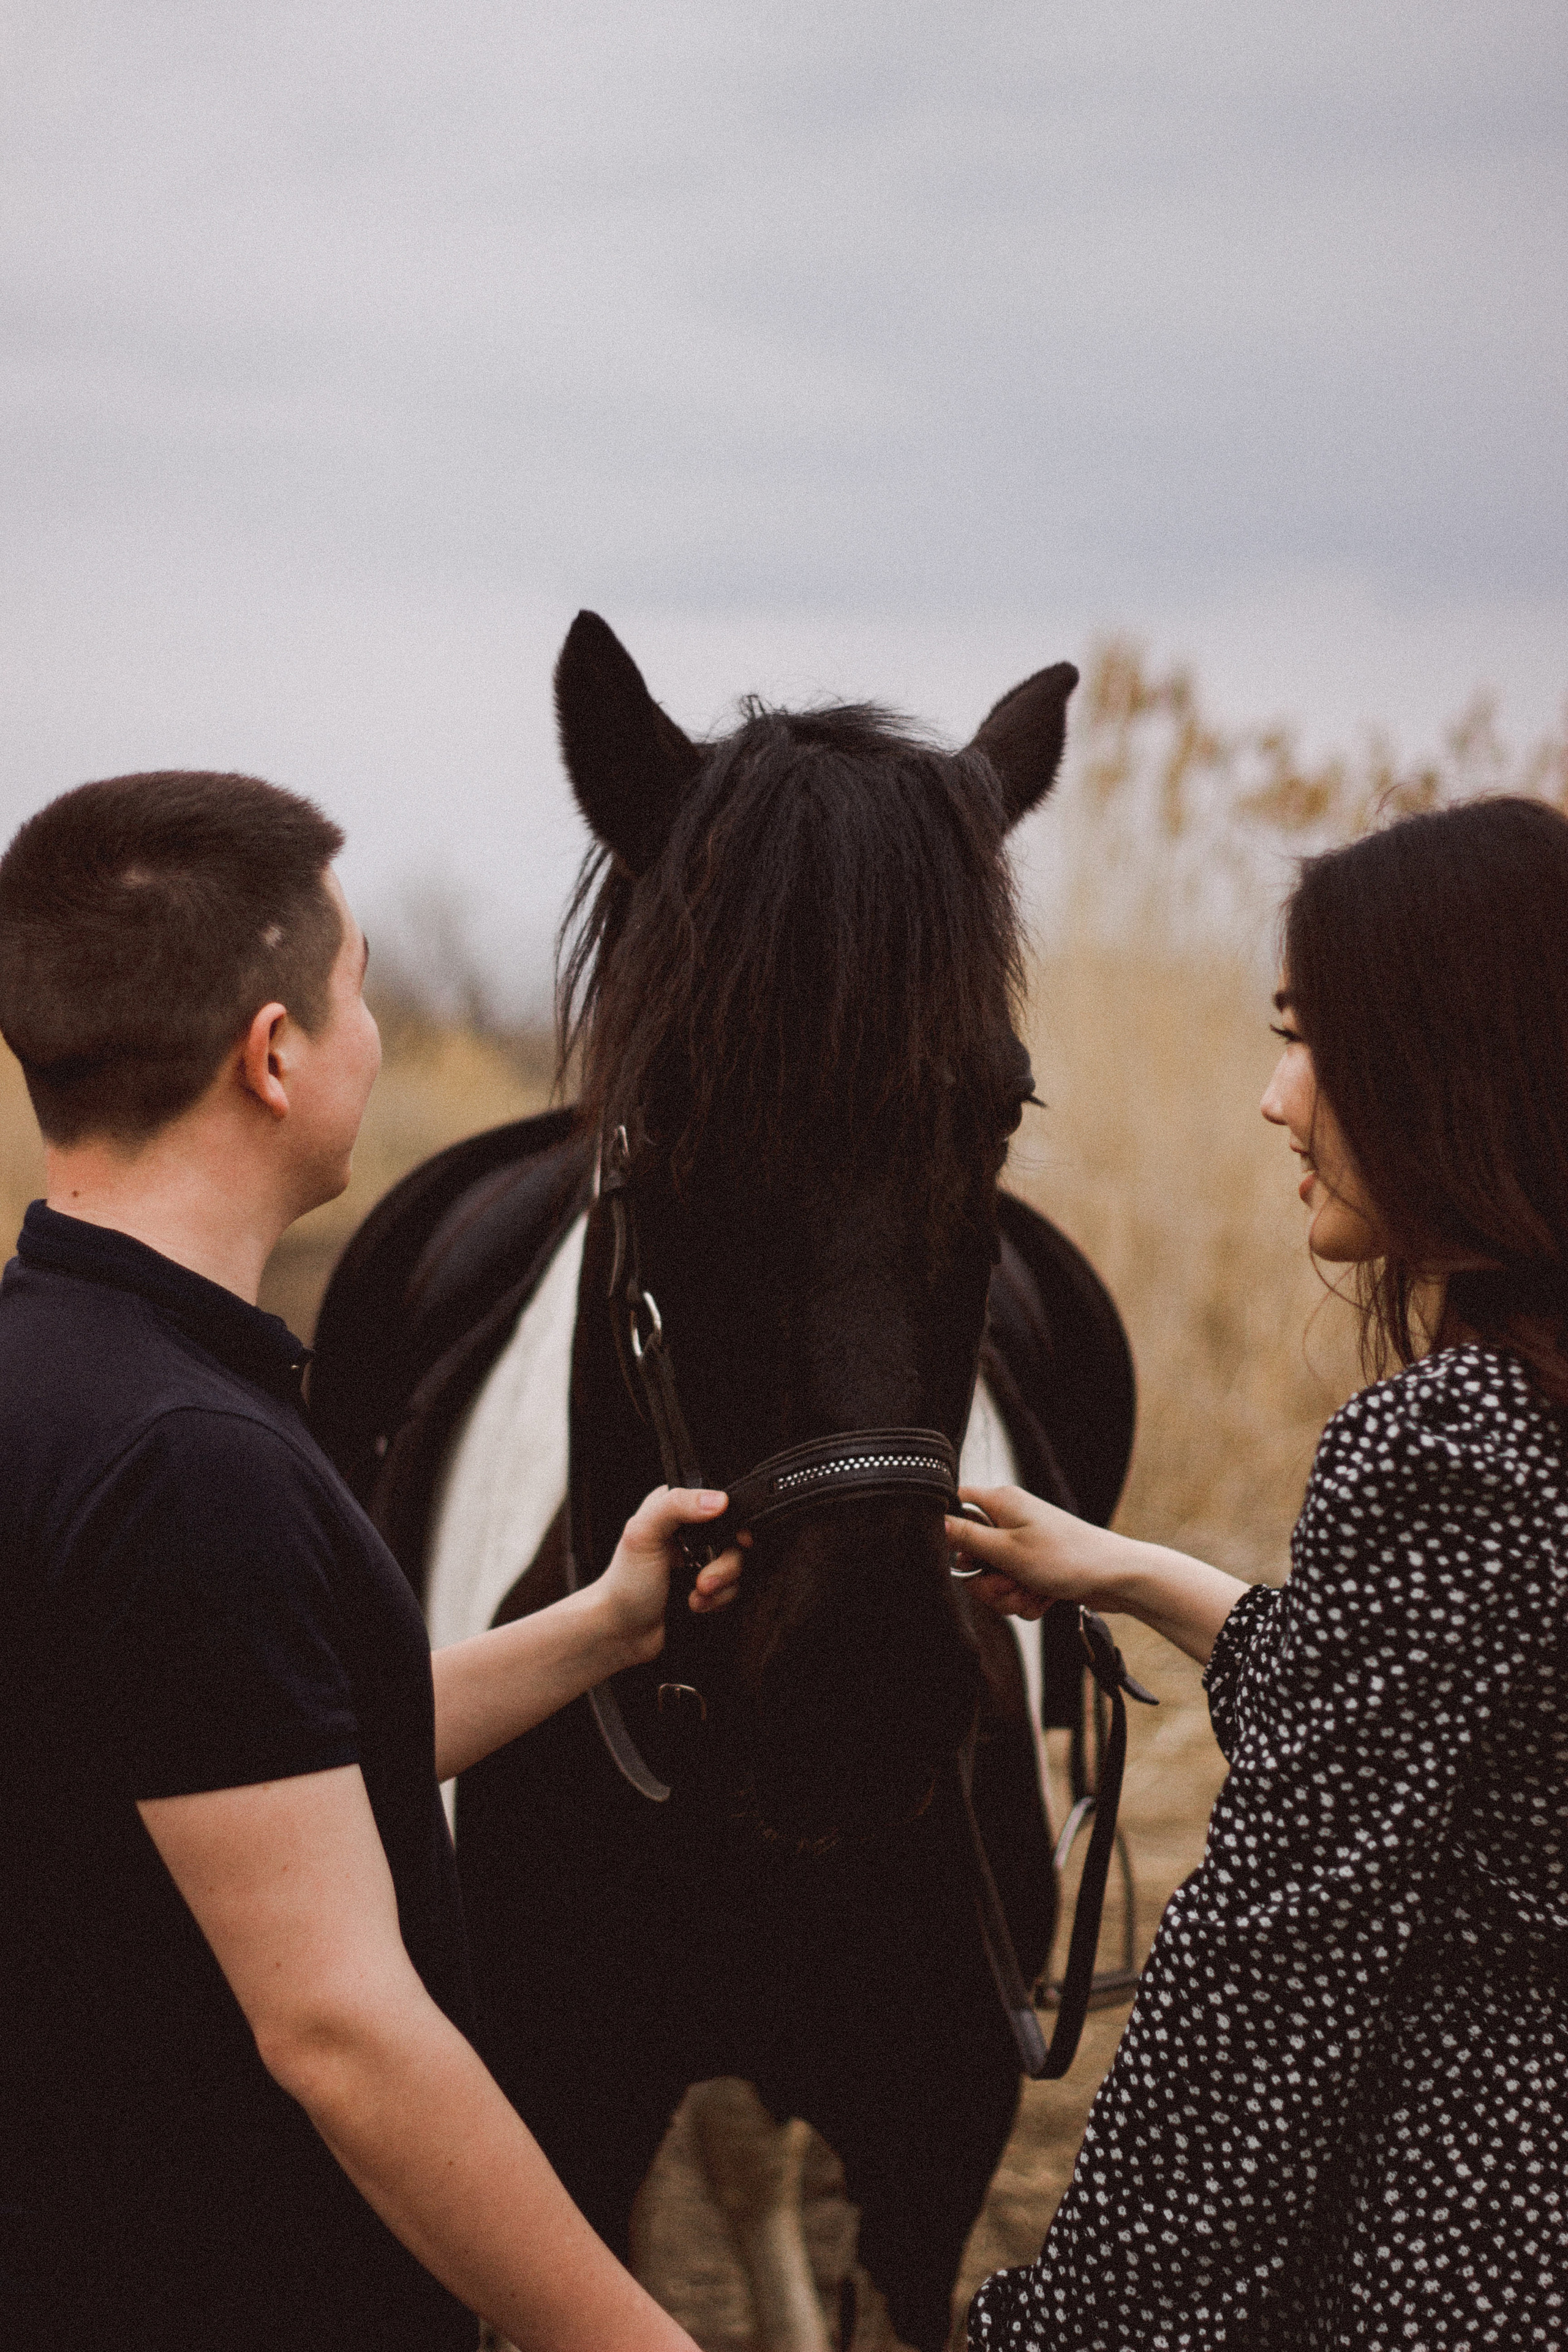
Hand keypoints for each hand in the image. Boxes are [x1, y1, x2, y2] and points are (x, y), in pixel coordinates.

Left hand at [597, 1486, 744, 1664]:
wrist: (621, 1632)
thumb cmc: (624, 1583)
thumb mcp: (644, 1534)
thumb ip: (676, 1506)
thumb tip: (719, 1499)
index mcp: (674, 1508)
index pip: (719, 1502)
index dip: (733, 1521)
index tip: (738, 1540)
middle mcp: (690, 1531)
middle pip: (735, 1538)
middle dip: (725, 1564)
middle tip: (704, 1580)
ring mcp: (700, 1560)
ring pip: (737, 1565)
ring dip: (722, 1586)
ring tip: (697, 1595)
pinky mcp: (707, 1586)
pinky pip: (733, 1588)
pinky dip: (719, 1600)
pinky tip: (696, 1604)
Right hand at [944, 1483, 1126, 1620]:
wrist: (1118, 1579)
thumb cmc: (1067, 1558)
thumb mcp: (1007, 1550)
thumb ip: (966, 1538)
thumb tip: (932, 1521)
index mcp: (1000, 1503)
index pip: (956, 1504)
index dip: (950, 1531)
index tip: (962, 1556)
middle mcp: (1010, 1521)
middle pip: (971, 1554)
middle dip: (986, 1580)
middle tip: (1007, 1582)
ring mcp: (1024, 1546)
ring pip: (992, 1578)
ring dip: (1008, 1595)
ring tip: (1031, 1592)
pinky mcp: (1036, 1569)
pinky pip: (1013, 1590)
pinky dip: (1025, 1600)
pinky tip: (1044, 1599)